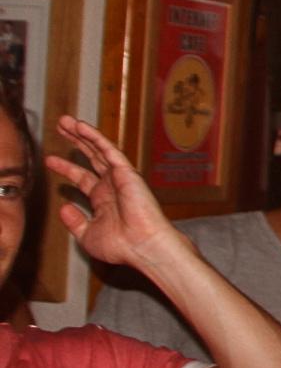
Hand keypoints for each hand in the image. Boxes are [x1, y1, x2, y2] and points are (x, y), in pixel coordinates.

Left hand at [44, 116, 181, 268]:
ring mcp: (120, 178)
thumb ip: (75, 221)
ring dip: (82, 134)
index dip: (67, 168)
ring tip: (65, 121)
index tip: (51, 160)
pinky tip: (80, 126)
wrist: (143, 246)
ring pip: (99, 150)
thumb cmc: (122, 246)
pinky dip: (94, 137)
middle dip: (75, 142)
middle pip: (91, 158)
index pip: (83, 178)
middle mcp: (113, 186)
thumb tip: (64, 207)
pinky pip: (108, 150)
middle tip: (60, 127)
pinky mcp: (127, 172)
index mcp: (105, 200)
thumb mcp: (88, 236)